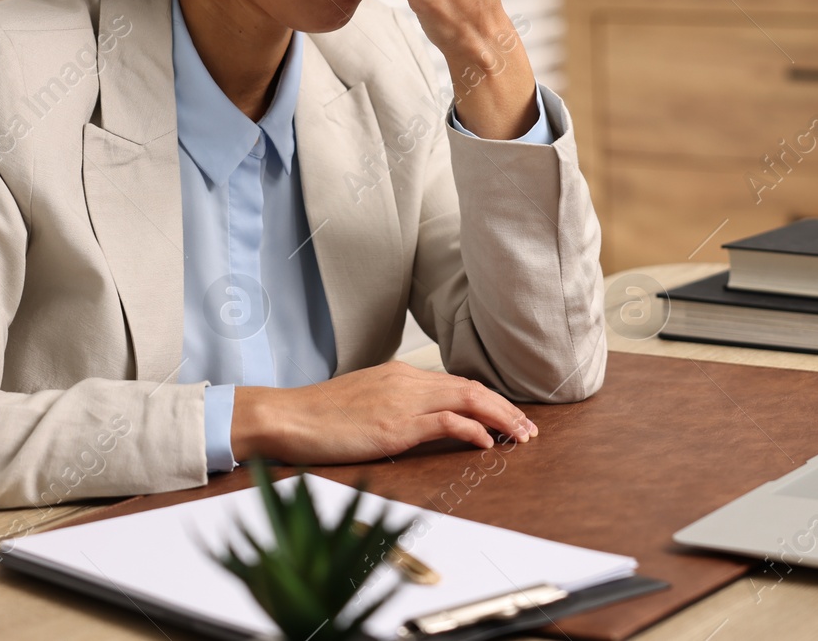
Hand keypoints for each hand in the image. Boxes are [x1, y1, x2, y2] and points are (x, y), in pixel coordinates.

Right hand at [230, 360, 539, 463]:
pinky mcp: (395, 425)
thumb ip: (393, 404)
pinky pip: (446, 422)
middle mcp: (406, 381)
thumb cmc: (318, 416)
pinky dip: (473, 429)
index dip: (488, 399)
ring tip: (521, 435)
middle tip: (529, 428)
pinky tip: (487, 442)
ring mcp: (402, 402)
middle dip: (505, 408)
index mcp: (399, 374)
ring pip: (467, 400)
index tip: (508, 416)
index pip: (456, 382)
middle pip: (471, 388)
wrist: (287, 416)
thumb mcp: (363, 401)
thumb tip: (418, 421)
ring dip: (500, 417)